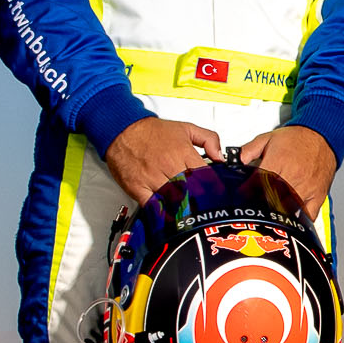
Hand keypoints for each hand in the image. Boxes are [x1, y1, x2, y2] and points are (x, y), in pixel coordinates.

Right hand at [106, 113, 222, 203]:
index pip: (204, 175)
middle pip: (190, 190)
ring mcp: (153, 178)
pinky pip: (152, 205)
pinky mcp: (138, 187)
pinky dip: (160, 211)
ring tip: (188, 213)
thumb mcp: (186, 128)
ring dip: (181, 207)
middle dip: (198, 199)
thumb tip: (220, 156)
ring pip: (173, 200)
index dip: (212, 186)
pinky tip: (167, 214)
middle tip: (203, 207)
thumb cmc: (152, 131)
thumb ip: (209, 139)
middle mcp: (168, 166)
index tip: (215, 193)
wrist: (122, 129)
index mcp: (182, 153)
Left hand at [240, 123, 337, 219]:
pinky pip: (309, 215)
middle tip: (255, 211)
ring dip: (278, 215)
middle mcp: (292, 176)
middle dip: (262, 206)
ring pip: (288, 209)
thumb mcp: (267, 138)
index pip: (258, 184)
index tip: (243, 199)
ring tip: (270, 218)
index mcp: (278, 163)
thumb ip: (248, 151)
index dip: (248, 193)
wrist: (322, 135)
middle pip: (272, 199)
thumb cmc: (297, 138)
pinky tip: (292, 222)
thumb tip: (235, 162)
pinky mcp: (317, 195)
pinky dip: (300, 221)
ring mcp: (306, 188)